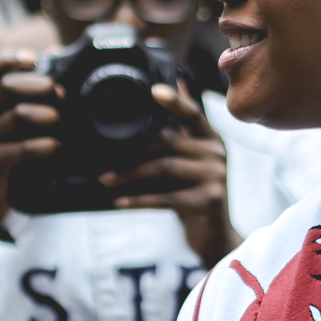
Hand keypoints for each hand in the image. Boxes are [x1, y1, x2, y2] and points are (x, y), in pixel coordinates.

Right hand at [0, 53, 60, 232]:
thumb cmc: (6, 155)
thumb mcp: (12, 123)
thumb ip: (29, 93)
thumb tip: (56, 52)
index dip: (5, 58)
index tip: (31, 59)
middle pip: (7, 86)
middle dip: (39, 84)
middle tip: (61, 93)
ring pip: (18, 114)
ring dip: (46, 114)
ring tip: (60, 122)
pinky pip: (20, 149)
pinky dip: (43, 145)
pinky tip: (55, 147)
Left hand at [103, 80, 236, 266]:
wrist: (214, 234)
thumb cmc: (194, 193)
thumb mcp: (190, 160)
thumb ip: (182, 130)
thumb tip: (176, 85)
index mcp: (210, 138)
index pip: (192, 113)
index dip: (174, 100)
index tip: (153, 91)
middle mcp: (217, 152)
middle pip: (167, 142)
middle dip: (131, 152)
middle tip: (103, 161)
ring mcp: (215, 176)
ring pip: (164, 167)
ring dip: (130, 174)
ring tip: (106, 180)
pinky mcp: (209, 200)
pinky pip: (167, 197)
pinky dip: (140, 200)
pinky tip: (120, 202)